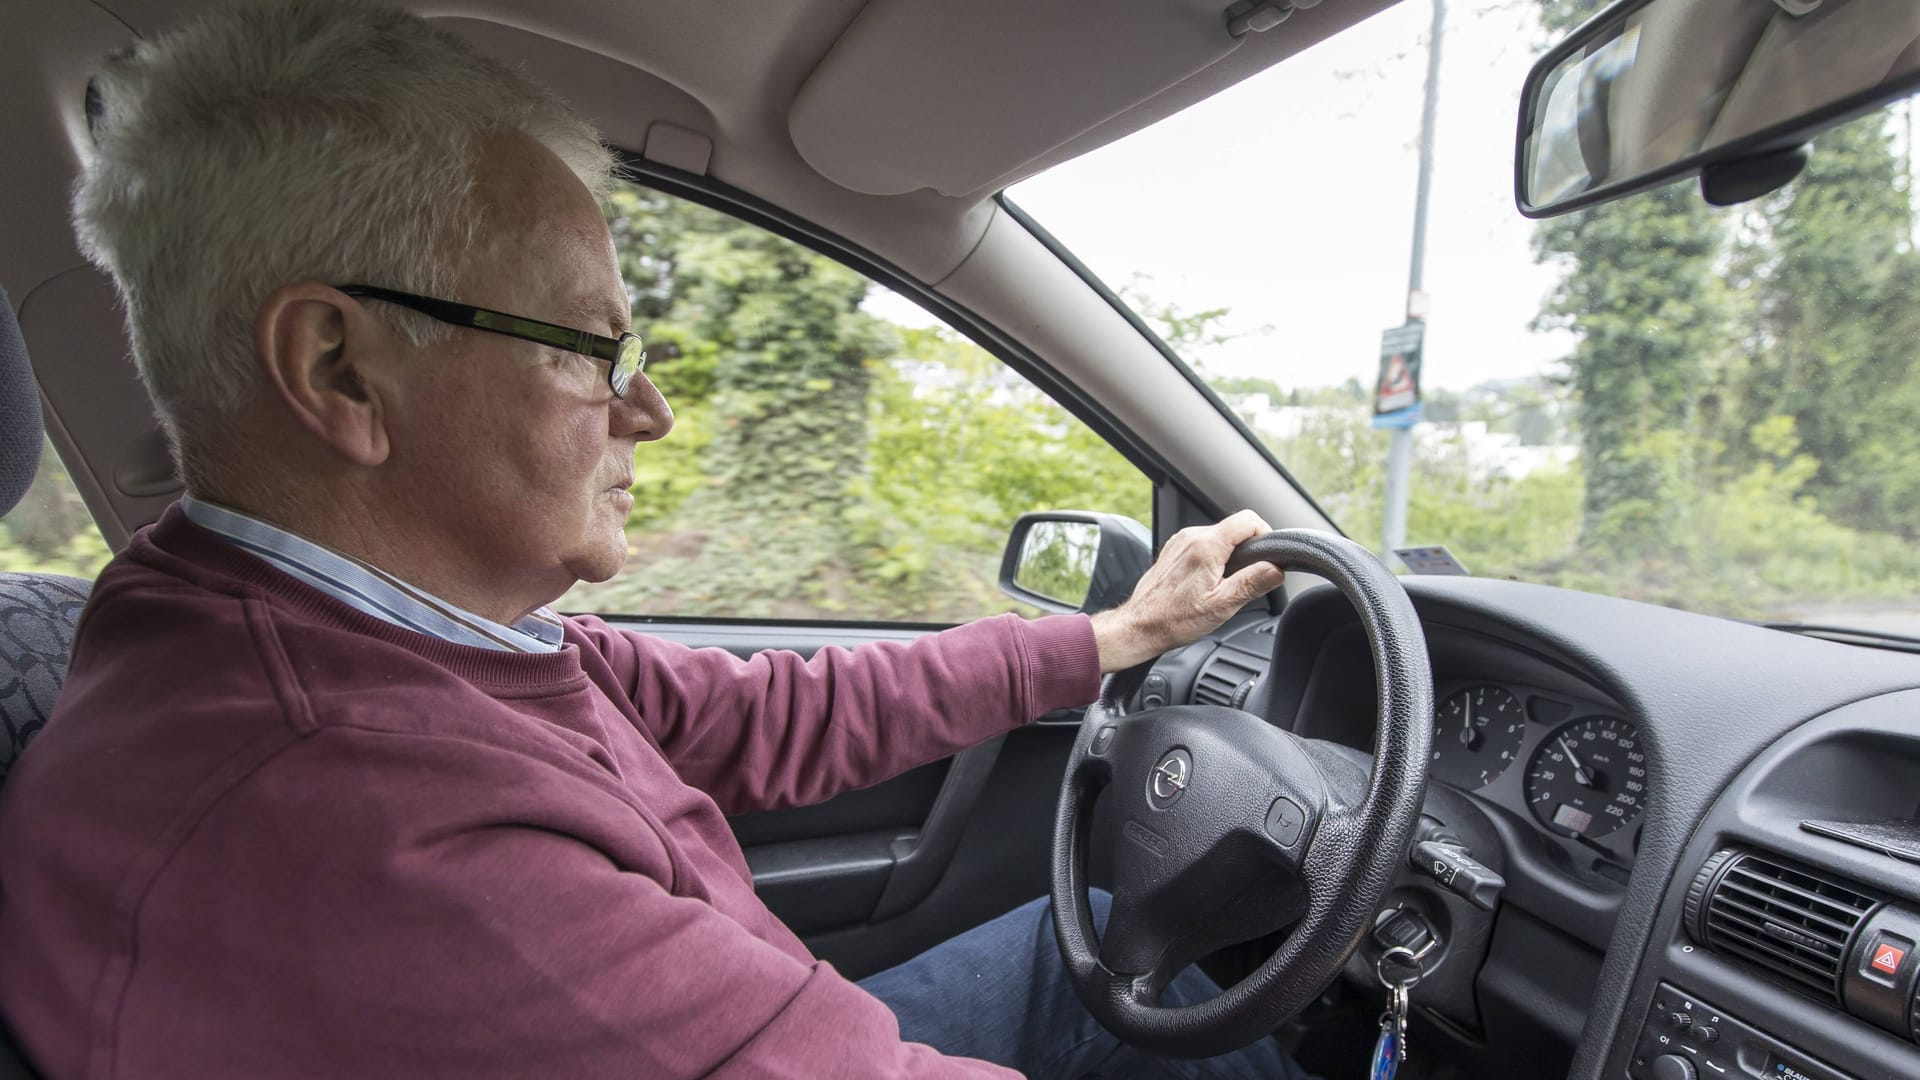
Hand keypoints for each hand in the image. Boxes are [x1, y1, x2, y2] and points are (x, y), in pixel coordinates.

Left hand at [1088, 509, 1287, 672]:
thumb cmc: (1174, 619)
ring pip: (1220, 537)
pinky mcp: (1174, 550)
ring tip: (1225, 585)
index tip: (1269, 555)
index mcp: (1206, 546)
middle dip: (1249, 550)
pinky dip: (1214, 558)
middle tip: (1248, 578)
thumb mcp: (1221, 605)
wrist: (1140, 626)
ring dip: (1230, 556)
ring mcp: (1181, 542)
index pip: (1248, 520)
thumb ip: (1252, 583)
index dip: (1265, 534)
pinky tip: (1208, 582)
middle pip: (1235, 528)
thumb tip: (1276, 569)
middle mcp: (1191, 537)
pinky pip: (1204, 544)